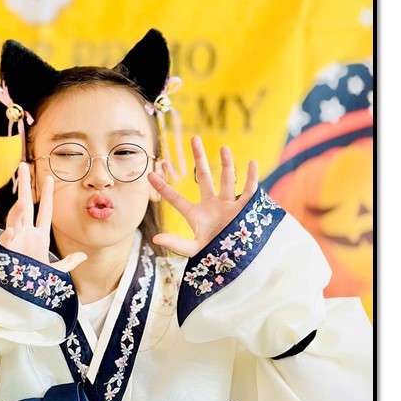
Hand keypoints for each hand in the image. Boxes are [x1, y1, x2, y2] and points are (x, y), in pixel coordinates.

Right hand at [0, 162, 87, 272]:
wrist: (19, 295)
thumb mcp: (53, 272)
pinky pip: (6, 240)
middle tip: (22, 165)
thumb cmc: (33, 281)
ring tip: (23, 202)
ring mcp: (16, 240)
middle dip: (25, 185)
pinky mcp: (7, 251)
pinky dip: (8, 235)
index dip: (48, 194)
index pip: (45, 210)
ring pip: (15, 219)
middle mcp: (26, 233)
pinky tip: (11, 232)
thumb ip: (68, 263)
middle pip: (26, 204)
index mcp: (38, 236)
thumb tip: (83, 255)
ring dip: (18, 210)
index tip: (49, 177)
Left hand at [148, 138, 258, 257]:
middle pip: (204, 176)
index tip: (149, 174)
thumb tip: (155, 238)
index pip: (176, 199)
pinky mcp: (244, 208)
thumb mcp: (193, 249)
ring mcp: (228, 204)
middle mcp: (211, 204)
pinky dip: (251, 177)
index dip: (163, 188)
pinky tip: (251, 163)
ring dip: (226, 163)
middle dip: (199, 158)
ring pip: (227, 179)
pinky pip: (249, 190)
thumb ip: (175, 244)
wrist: (237, 262)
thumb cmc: (214, 255)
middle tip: (194, 139)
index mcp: (196, 214)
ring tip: (224, 148)